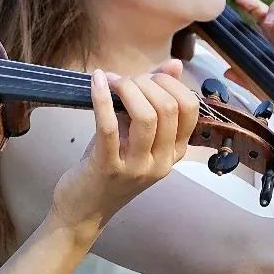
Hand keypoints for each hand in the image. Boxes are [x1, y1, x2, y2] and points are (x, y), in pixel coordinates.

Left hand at [49, 66, 201, 235]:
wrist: (83, 210)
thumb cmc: (109, 166)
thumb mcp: (134, 133)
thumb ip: (153, 100)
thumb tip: (174, 64)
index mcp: (175, 152)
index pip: (190, 108)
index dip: (170, 83)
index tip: (146, 77)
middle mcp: (162, 162)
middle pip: (169, 108)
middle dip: (145, 82)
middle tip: (124, 81)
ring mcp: (137, 167)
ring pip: (146, 116)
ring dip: (128, 89)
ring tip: (112, 81)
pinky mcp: (108, 168)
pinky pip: (109, 126)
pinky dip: (102, 98)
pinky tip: (97, 80)